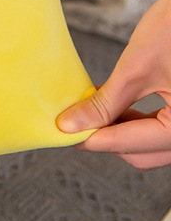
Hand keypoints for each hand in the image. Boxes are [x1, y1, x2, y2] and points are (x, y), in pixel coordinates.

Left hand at [57, 0, 170, 169]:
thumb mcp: (135, 68)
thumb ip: (105, 102)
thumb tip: (71, 123)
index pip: (131, 146)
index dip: (93, 139)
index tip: (63, 133)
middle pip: (142, 151)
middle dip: (106, 138)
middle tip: (72, 121)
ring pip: (148, 141)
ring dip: (117, 129)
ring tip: (87, 110)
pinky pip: (157, 126)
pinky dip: (132, 118)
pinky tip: (109, 104)